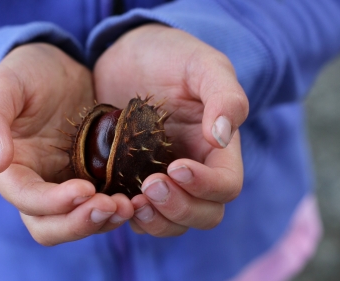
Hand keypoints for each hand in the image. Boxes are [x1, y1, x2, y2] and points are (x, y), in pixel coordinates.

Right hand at [0, 43, 133, 245]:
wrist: (60, 70)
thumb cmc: (27, 73)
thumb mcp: (4, 85)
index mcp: (10, 168)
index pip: (24, 198)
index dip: (52, 202)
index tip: (85, 189)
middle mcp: (35, 184)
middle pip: (49, 226)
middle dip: (78, 223)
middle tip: (111, 206)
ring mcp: (63, 184)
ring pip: (76, 222)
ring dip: (102, 221)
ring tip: (128, 205)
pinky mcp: (90, 178)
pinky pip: (99, 205)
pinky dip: (115, 210)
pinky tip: (135, 199)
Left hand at [94, 24, 248, 235]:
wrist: (129, 57)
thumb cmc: (171, 56)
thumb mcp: (202, 64)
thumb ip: (224, 95)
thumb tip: (223, 138)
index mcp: (217, 149)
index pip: (226, 186)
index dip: (206, 186)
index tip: (176, 167)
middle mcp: (194, 171)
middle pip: (204, 214)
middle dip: (179, 208)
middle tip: (150, 184)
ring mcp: (163, 179)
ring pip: (172, 222)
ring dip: (155, 220)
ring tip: (132, 201)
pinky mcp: (133, 180)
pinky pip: (139, 214)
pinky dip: (130, 216)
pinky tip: (113, 200)